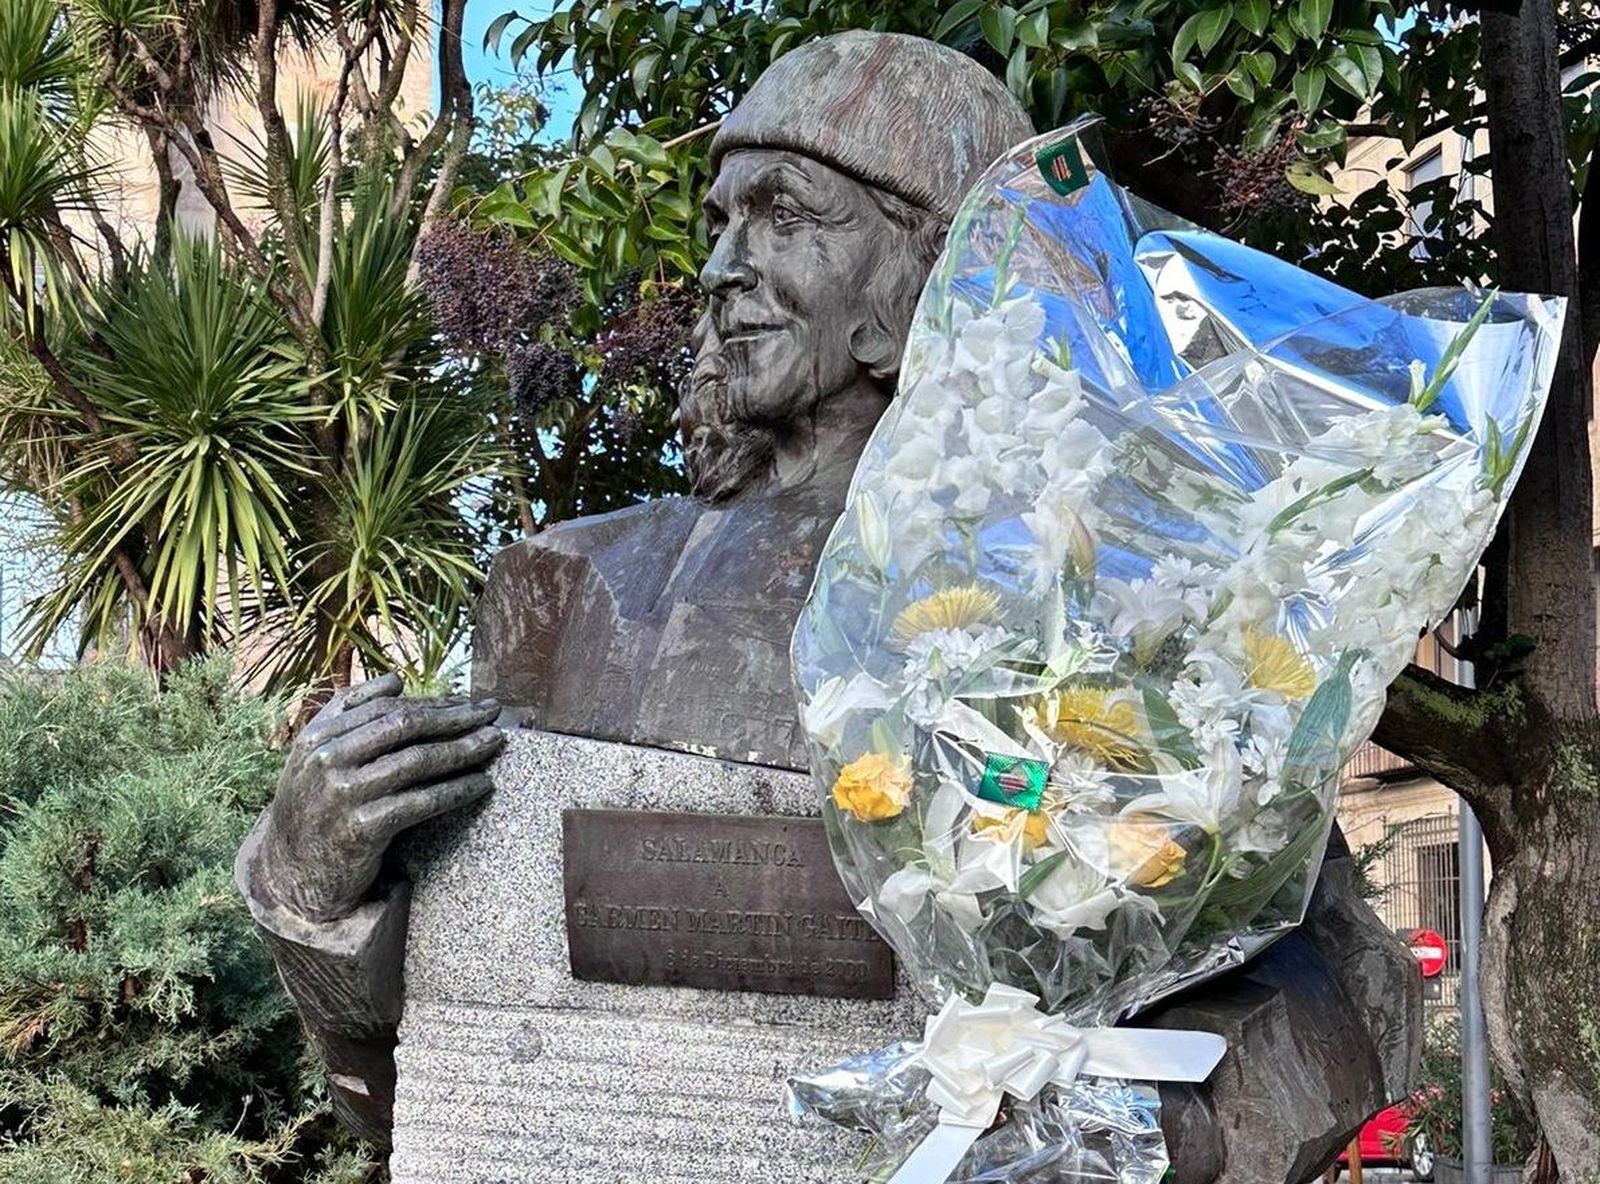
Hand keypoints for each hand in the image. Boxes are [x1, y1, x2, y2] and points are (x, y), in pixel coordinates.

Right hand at [252, 674, 504, 922]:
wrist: (289, 873)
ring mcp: (343, 794)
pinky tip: (481, 784)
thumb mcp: (316, 755)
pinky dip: (455, 791)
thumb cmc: (313, 806)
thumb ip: (348, 713)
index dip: (433, 702)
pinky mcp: (361, 829)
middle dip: (455, 717)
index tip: (468, 702)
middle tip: (492, 713)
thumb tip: (395, 681)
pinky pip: (420, 803)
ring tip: (495, 743)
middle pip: (405, 727)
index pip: (387, 709)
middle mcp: (327, 760)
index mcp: (318, 736)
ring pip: (418, 762)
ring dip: (464, 750)